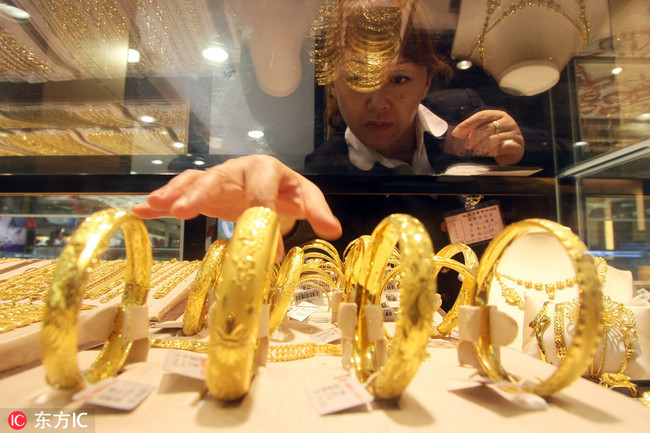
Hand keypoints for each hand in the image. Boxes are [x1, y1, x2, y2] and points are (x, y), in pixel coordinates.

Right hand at [132, 155, 341, 250]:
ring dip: (173, 194)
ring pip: (193, 181)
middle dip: (199, 192)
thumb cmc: (288, 191)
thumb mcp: (305, 198)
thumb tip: (334, 231)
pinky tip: (139, 210)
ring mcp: (217, 178)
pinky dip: (161, 200)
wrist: (272, 183)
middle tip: (182, 210)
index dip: (259, 202)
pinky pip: (180, 191)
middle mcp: (238, 169)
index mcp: (266, 169)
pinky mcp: (203, 190)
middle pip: (217, 177)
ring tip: (153, 206)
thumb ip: (317, 211)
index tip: (255, 222)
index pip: (262, 184)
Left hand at [450, 110, 524, 164]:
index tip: (456, 134)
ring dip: (481, 146)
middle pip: (487, 127)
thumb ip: (471, 131)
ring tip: (477, 151)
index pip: (481, 116)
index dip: (467, 124)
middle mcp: (508, 121)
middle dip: (474, 138)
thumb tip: (455, 133)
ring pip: (494, 139)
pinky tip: (488, 154)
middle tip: (468, 146)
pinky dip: (493, 152)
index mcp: (498, 115)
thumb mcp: (483, 132)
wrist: (513, 151)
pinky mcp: (518, 146)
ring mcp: (515, 133)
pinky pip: (502, 148)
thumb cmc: (495, 141)